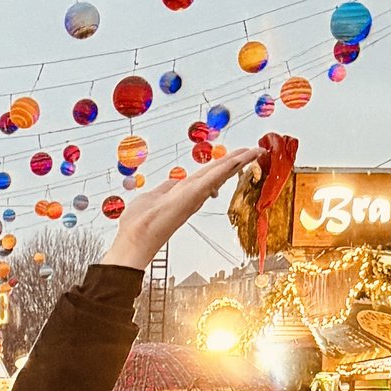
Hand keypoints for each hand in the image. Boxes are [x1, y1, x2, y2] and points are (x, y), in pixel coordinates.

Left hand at [101, 143, 266, 271]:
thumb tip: (170, 182)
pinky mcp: (191, 197)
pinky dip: (226, 168)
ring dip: (236, 161)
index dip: (223, 164)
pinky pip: (212, 179)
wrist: (134, 239)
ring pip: (218, 174)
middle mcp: (192, 195)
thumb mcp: (151, 198)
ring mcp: (192, 196)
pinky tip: (238, 159)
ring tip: (253, 152)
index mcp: (184, 194)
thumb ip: (163, 189)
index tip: (238, 156)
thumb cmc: (139, 224)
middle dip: (236, 160)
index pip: (208, 175)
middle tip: (255, 151)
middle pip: (217, 173)